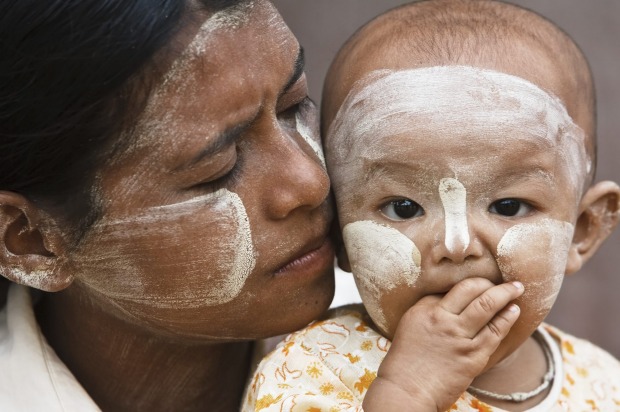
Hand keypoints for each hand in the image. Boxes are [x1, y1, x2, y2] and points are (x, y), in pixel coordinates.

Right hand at [363, 278, 522, 411]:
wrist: (406, 390)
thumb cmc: (405, 362)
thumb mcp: (411, 326)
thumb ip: (430, 311)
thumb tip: (452, 300)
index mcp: (425, 310)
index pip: (453, 289)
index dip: (472, 284)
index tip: (482, 284)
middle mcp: (442, 319)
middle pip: (471, 290)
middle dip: (492, 283)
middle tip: (507, 281)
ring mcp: (458, 337)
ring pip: (487, 306)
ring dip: (505, 294)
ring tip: (517, 288)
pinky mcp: (472, 356)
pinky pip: (495, 332)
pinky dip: (507, 318)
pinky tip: (514, 311)